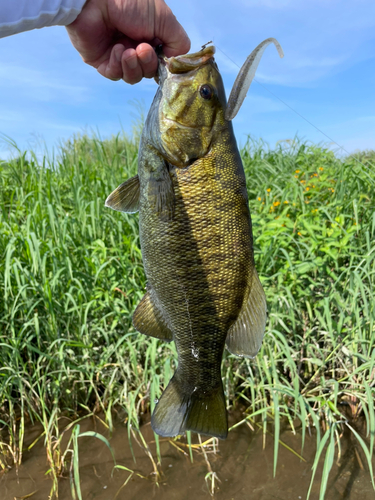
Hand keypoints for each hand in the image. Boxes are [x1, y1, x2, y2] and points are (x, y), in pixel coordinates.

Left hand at [66, 0, 189, 83]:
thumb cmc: (131, 3)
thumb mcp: (165, 19)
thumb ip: (178, 42)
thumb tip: (175, 62)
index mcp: (150, 36)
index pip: (162, 62)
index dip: (163, 65)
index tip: (164, 59)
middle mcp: (135, 47)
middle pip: (148, 72)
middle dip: (148, 64)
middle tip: (142, 49)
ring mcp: (118, 56)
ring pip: (133, 77)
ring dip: (133, 66)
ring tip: (129, 51)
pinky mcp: (102, 62)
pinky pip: (115, 74)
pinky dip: (118, 65)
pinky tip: (116, 49)